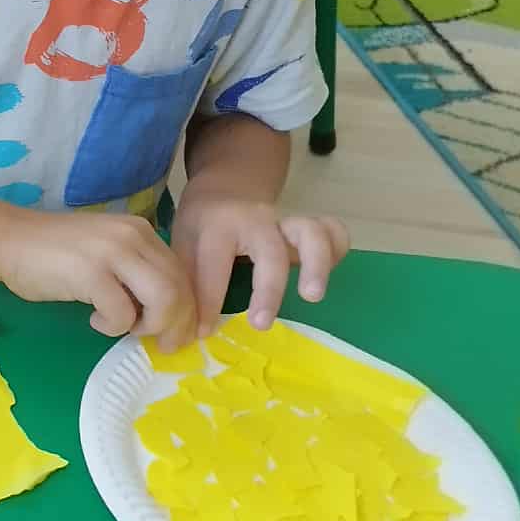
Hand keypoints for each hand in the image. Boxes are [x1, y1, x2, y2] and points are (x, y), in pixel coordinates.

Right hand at [0, 210, 195, 349]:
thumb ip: (136, 271)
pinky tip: (94, 321)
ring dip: (151, 326)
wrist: (9, 240)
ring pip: (163, 300)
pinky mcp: (90, 273)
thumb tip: (167, 313)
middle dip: (177, 325)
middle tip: (163, 345)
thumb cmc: (54, 252)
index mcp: (141, 231)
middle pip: (179, 289)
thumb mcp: (108, 253)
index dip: (189, 310)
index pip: (182, 273)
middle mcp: (133, 236)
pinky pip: (122, 315)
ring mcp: (112, 253)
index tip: (180, 333)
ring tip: (128, 329)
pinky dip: (112, 327)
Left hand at [171, 189, 350, 338]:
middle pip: (269, 252)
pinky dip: (337, 250)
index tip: (202, 332)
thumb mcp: (182, 243)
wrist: (225, 186)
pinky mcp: (307, 226)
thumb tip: (183, 334)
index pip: (214, 268)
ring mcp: (285, 221)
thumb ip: (187, 282)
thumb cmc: (201, 222)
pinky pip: (332, 232)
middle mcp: (255, 221)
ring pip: (311, 234)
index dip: (208, 304)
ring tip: (312, 296)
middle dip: (267, 290)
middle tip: (261, 324)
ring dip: (316, 265)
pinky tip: (329, 273)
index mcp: (217, 225)